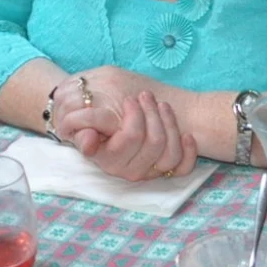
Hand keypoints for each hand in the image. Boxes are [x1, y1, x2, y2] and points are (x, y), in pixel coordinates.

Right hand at [57, 86, 198, 181]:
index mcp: (108, 159)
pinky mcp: (162, 171)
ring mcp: (147, 171)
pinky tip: (187, 135)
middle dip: (152, 112)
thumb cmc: (91, 120)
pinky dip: (189, 152)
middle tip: (144, 95)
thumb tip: (87, 140)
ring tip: (159, 104)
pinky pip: (182, 169)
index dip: (135, 116)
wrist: (100, 129)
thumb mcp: (78, 122)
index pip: (131, 137)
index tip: (130, 99)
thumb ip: (80, 129)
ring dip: (169, 122)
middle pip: (154, 141)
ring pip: (170, 152)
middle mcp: (128, 170)